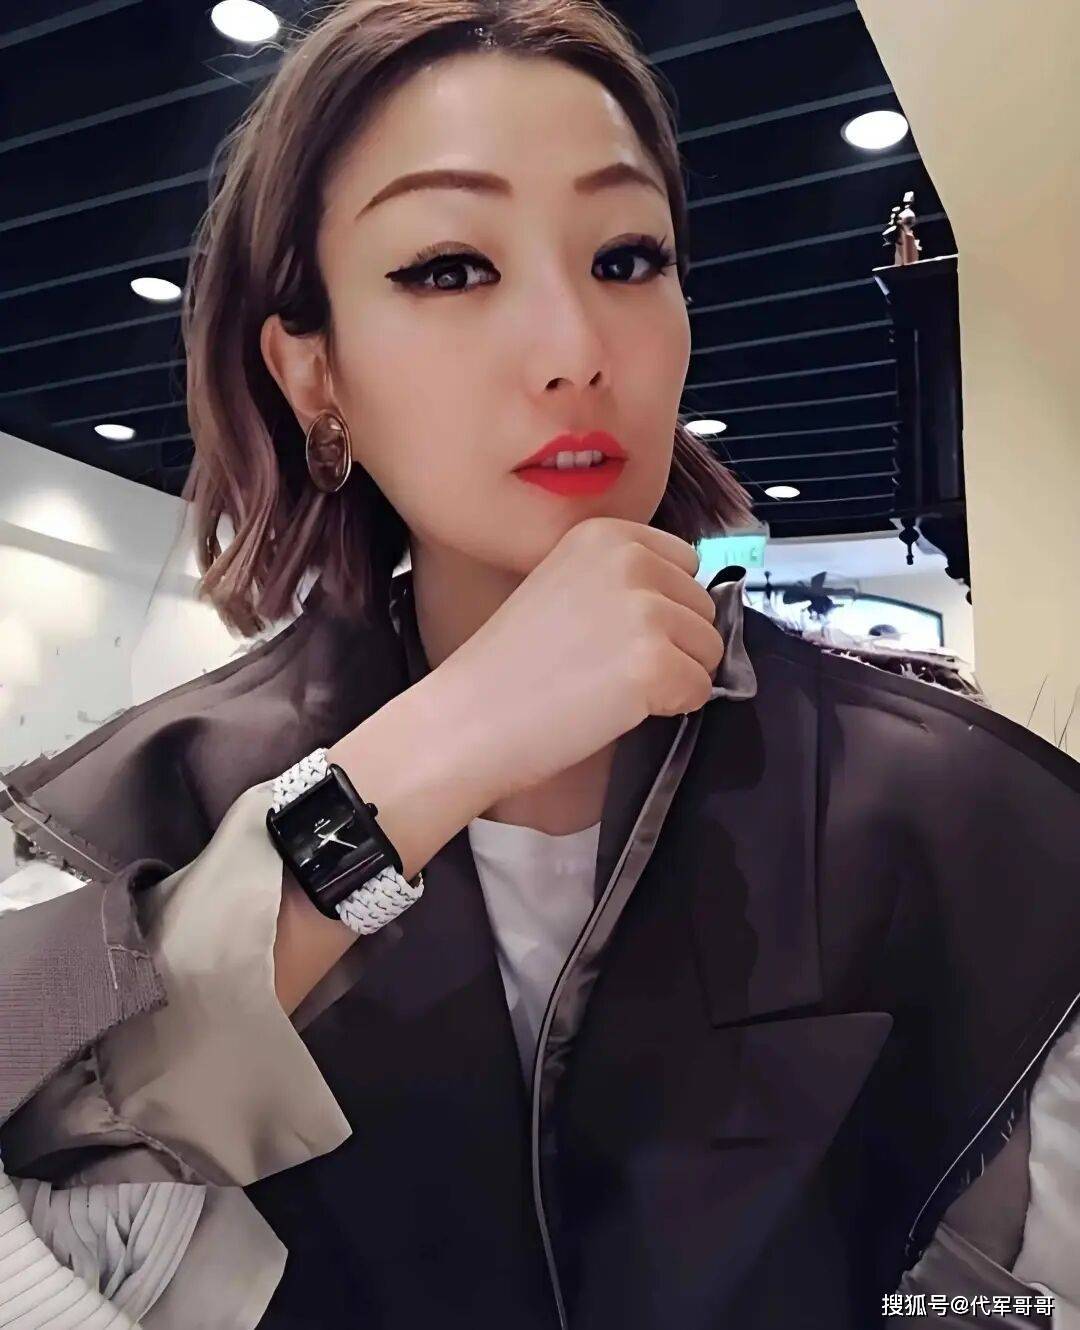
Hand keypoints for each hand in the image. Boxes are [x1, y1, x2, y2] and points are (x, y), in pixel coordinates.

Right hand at [435, 516, 723, 802]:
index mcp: (607, 535)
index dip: (661, 609)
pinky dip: (669, 709)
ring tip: (608, 684)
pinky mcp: (654, 664)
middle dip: (672, 644)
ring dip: (674, 676)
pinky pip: (700, 691)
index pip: (686, 565)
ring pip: (708, 650)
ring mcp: (644, 611)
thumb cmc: (510, 666)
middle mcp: (629, 560)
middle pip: (703, 607)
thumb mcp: (564, 585)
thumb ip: (623, 580)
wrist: (470, 718)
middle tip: (605, 665)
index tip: (613, 633)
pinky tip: (615, 707)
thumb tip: (684, 601)